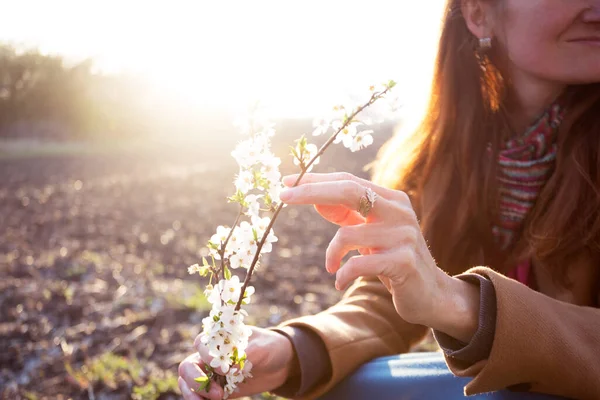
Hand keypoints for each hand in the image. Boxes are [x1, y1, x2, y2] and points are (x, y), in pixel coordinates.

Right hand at [178, 326, 294, 398]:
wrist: (281, 364)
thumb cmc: (270, 347)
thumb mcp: (262, 347)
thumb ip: (245, 354)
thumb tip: (229, 370)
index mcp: (218, 337)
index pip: (200, 344)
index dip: (207, 357)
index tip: (223, 369)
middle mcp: (209, 355)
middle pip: (188, 366)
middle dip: (196, 381)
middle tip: (218, 394)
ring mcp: (211, 374)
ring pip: (188, 383)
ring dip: (193, 395)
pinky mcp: (217, 389)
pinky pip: (201, 396)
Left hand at [280, 172, 479, 341]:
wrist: (430, 294)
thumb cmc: (392, 260)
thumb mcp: (370, 233)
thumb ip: (348, 215)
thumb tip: (312, 198)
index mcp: (391, 199)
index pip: (348, 180)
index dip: (316, 180)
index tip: (288, 181)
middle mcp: (400, 211)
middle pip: (349, 190)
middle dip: (312, 192)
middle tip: (283, 196)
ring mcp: (403, 235)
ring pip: (347, 234)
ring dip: (331, 254)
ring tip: (332, 267)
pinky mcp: (403, 262)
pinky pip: (358, 264)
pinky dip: (342, 274)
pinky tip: (340, 282)